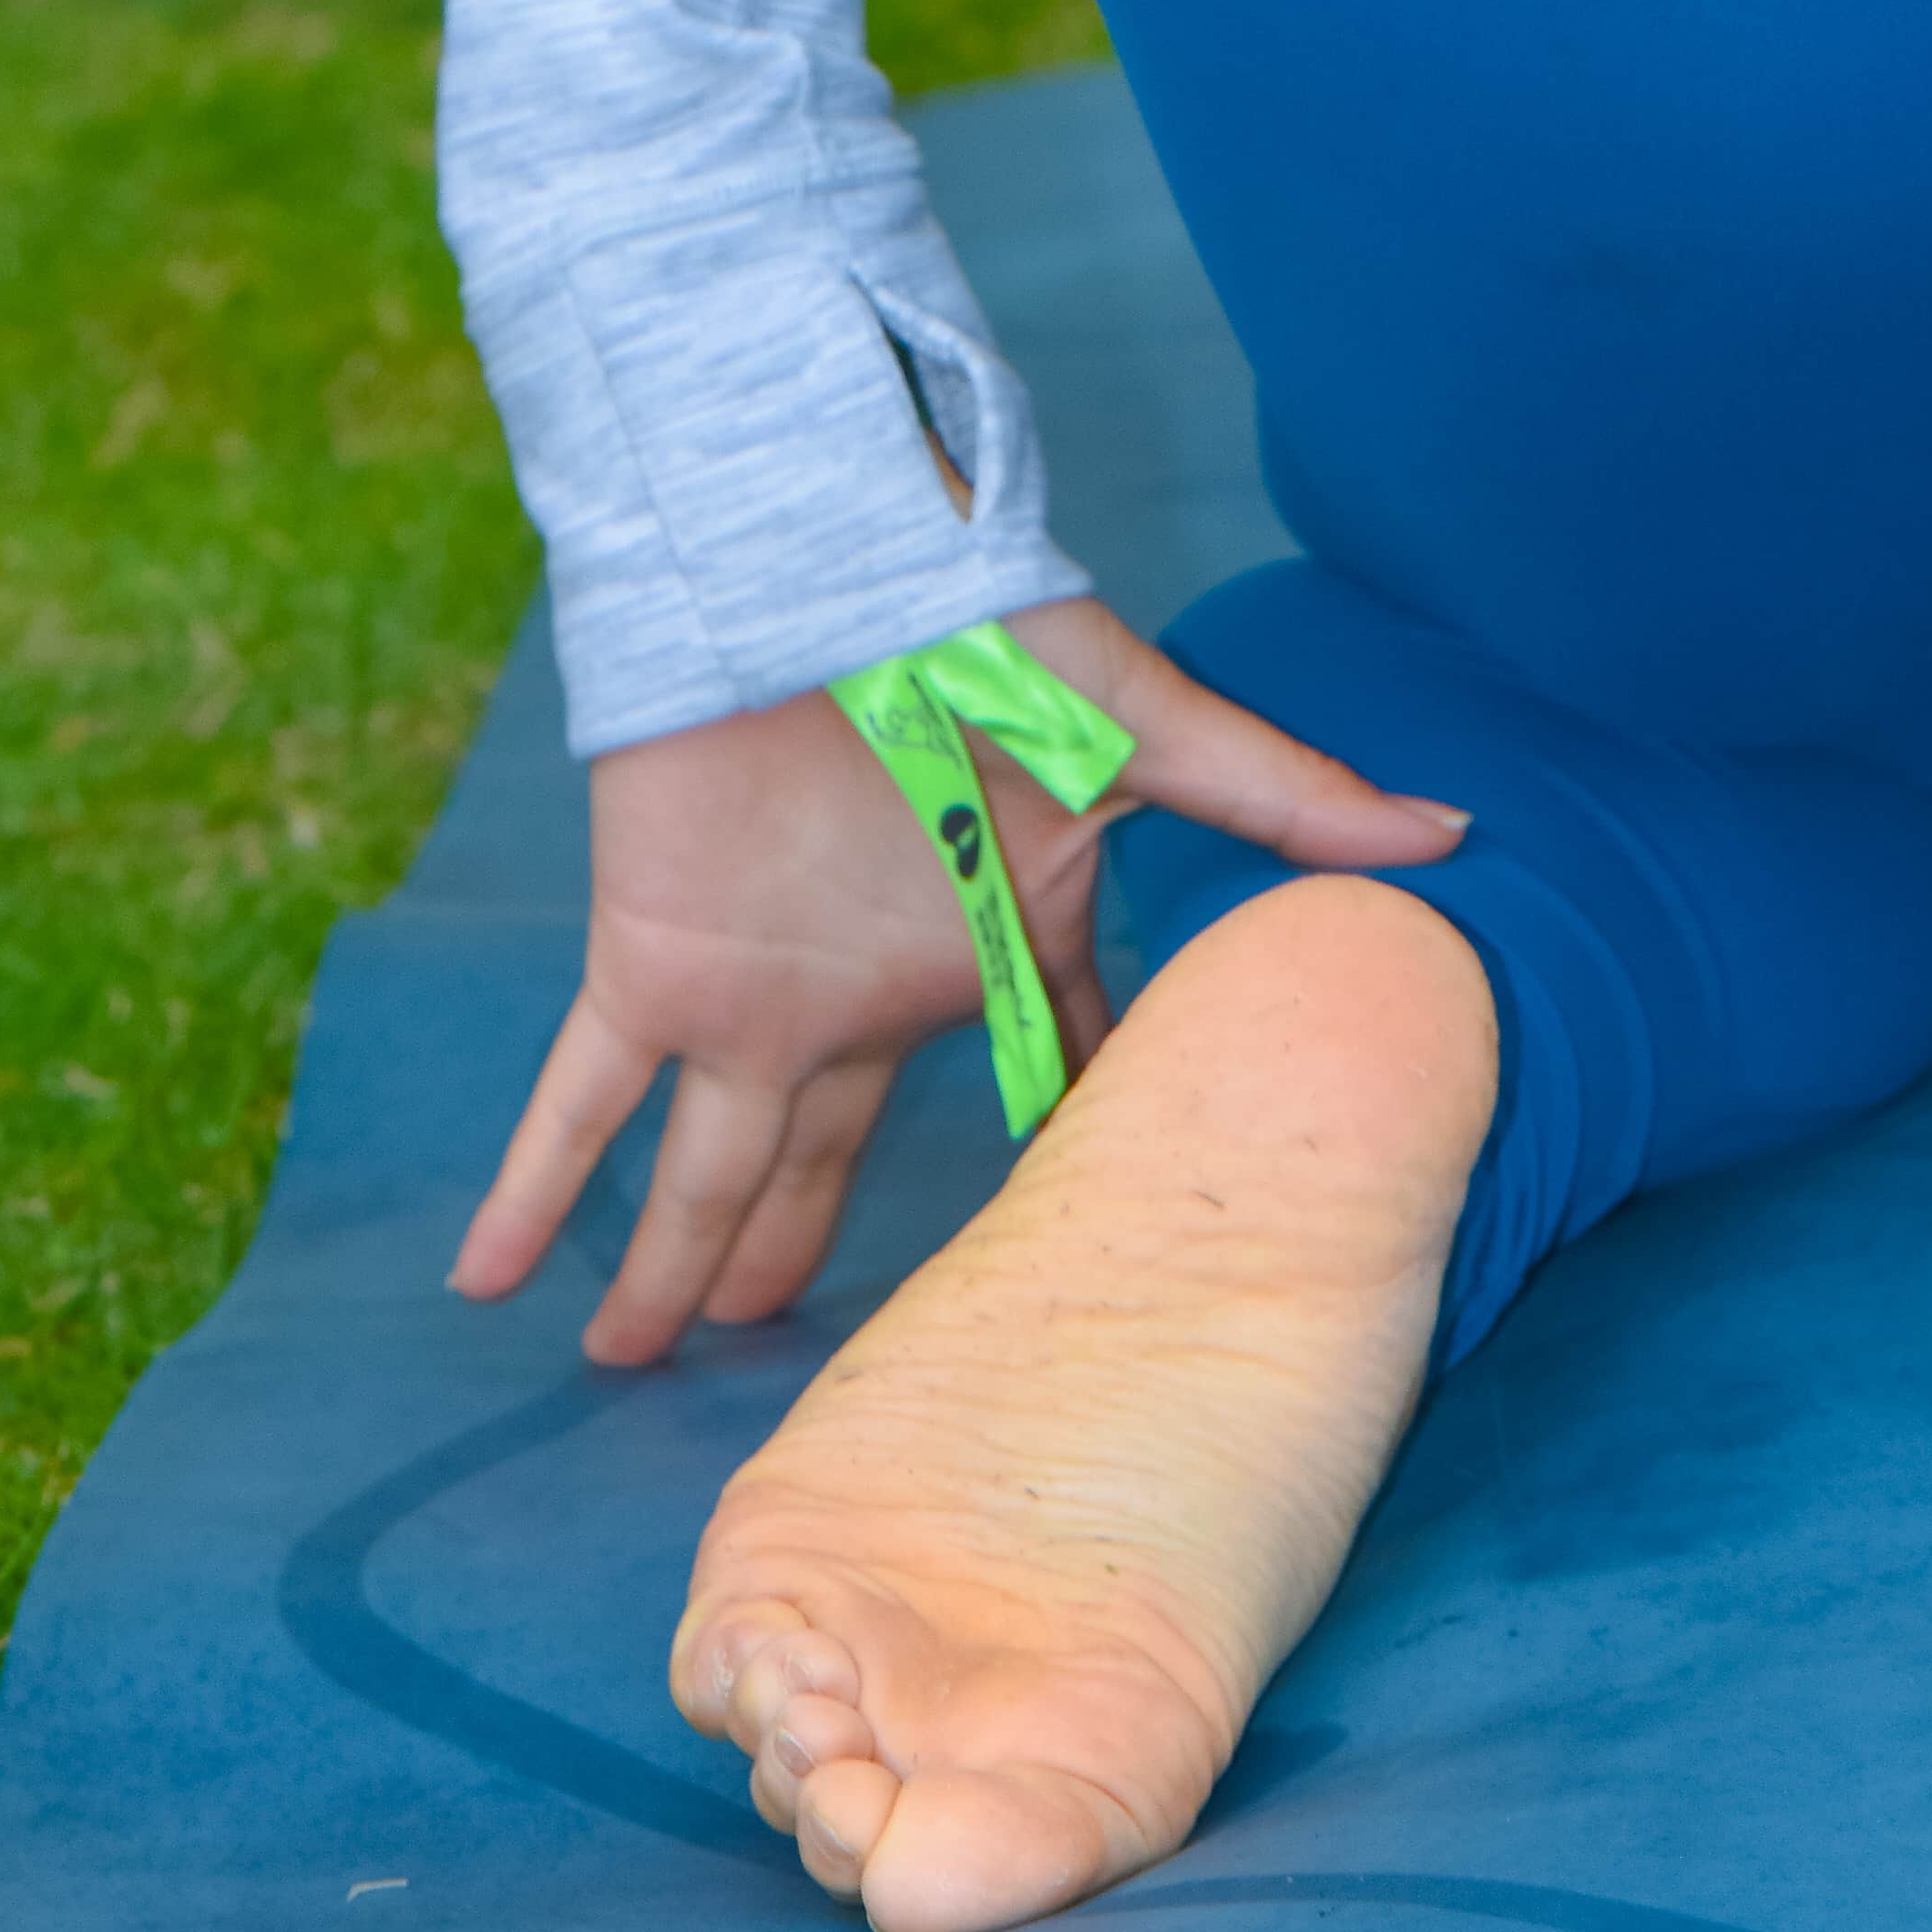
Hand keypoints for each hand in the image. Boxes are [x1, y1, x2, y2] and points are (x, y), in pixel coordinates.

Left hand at [449, 594, 1467, 1368]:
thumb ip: (1278, 791)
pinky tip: (483, 1285)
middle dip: (806, 1259)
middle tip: (793, 1381)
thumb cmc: (979, 619)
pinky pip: (577, 1107)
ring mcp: (756, 994)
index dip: (1043, 1173)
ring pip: (713, 1175)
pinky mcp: (651, 967)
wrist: (814, 550)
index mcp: (987, 941)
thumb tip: (1449, 836)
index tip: (1055, 1286)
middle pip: (838, 1164)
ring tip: (635, 1365)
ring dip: (673, 1273)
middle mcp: (869, 992)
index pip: (1031, 1079)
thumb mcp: (1139, 720)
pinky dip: (531, 1194)